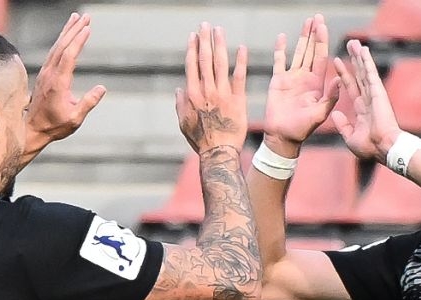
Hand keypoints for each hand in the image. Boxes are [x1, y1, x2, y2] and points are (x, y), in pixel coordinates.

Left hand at [27, 12, 107, 152]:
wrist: (32, 129)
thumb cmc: (55, 126)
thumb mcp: (75, 119)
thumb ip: (88, 103)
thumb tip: (102, 88)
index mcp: (58, 83)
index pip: (69, 56)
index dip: (78, 41)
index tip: (87, 28)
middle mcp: (50, 74)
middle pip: (62, 46)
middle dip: (75, 29)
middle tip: (86, 16)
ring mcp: (45, 72)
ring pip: (57, 46)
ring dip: (67, 31)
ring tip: (76, 18)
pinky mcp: (44, 73)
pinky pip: (53, 52)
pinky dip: (61, 40)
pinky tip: (66, 34)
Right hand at [176, 23, 248, 153]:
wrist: (219, 153)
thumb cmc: (200, 141)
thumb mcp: (184, 123)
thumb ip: (180, 104)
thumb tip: (178, 89)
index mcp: (192, 95)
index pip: (192, 66)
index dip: (192, 49)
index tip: (193, 36)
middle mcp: (206, 91)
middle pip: (205, 60)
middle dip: (205, 40)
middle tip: (206, 25)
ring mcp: (222, 94)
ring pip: (220, 63)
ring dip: (219, 44)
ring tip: (219, 30)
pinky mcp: (238, 100)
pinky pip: (239, 77)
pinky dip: (240, 61)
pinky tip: (241, 48)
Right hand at [263, 15, 338, 152]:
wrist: (282, 137)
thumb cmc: (302, 130)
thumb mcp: (320, 114)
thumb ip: (329, 97)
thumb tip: (338, 79)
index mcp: (317, 84)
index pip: (321, 57)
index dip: (322, 41)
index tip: (323, 26)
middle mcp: (306, 78)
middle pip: (311, 51)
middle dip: (314, 34)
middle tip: (317, 17)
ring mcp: (292, 78)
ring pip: (298, 52)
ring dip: (302, 37)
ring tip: (306, 21)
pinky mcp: (278, 81)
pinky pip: (279, 61)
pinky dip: (280, 49)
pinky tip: (282, 37)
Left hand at [329, 40, 400, 162]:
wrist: (383, 148)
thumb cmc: (370, 147)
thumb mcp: (350, 137)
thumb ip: (343, 125)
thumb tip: (336, 113)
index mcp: (361, 109)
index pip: (351, 87)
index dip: (344, 74)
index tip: (337, 62)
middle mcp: (368, 98)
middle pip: (358, 74)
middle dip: (354, 59)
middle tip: (350, 44)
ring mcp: (374, 94)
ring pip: (364, 71)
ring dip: (359, 56)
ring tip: (354, 42)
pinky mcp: (378, 92)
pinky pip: (370, 73)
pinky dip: (366, 61)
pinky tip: (363, 50)